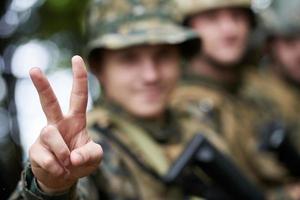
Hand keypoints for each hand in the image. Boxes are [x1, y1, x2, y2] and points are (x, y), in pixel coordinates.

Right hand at [29, 56, 102, 192]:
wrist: (64, 177)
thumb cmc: (81, 161)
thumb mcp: (95, 157)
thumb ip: (91, 155)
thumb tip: (73, 157)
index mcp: (76, 120)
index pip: (78, 95)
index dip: (79, 77)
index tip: (77, 58)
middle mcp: (59, 123)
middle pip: (49, 102)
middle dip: (42, 86)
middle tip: (34, 69)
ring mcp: (45, 135)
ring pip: (51, 135)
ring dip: (63, 154)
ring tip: (68, 165)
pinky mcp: (35, 150)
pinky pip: (46, 158)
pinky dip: (56, 168)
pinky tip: (59, 170)